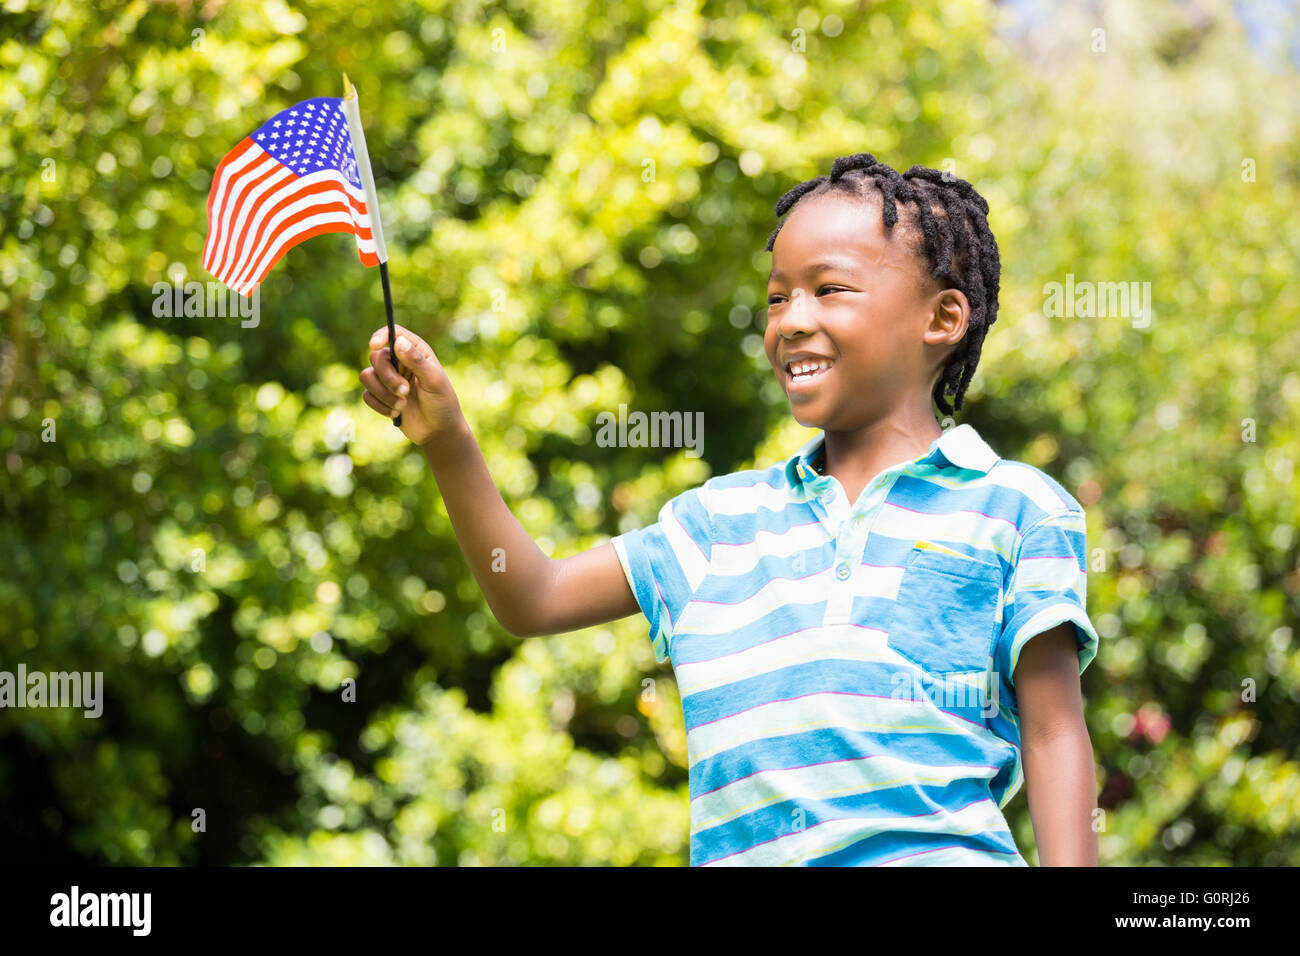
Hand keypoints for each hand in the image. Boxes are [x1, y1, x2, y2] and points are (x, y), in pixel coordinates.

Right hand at [361, 324, 463, 446]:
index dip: (381, 335)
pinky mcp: (380, 396)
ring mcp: (388, 379)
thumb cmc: (442, 403)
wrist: (438, 431)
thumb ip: (417, 362)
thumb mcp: (434, 381)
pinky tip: (396, 413)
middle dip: (387, 377)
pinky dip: (380, 405)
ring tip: (402, 405)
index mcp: (416, 352)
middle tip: (405, 391)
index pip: (393, 333)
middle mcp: (399, 362)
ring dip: (383, 394)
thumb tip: (399, 342)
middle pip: (376, 357)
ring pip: (367, 376)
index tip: (374, 345)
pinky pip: (367, 395)